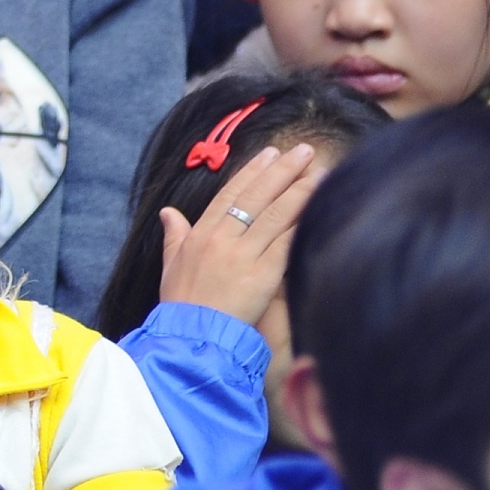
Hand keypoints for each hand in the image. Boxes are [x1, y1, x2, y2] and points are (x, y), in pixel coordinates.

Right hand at [155, 142, 319, 331]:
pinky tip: (318, 208)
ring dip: (300, 190)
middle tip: (304, 151)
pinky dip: (303, 223)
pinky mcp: (262, 274)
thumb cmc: (181, 305)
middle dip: (283, 170)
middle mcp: (221, 238)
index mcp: (200, 233)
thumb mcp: (170, 265)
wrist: (192, 337)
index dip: (252, 172)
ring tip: (320, 172)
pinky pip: (286, 242)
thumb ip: (173, 236)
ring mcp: (242, 254)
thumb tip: (168, 212)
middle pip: (256, 196)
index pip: (230, 194)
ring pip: (275, 214)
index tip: (270, 154)